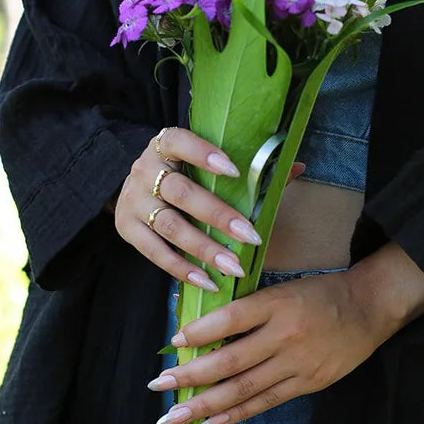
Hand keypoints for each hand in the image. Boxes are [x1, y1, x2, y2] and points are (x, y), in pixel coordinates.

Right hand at [114, 124, 304, 291]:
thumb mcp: (206, 163)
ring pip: (169, 225)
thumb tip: (297, 167)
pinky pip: (154, 252)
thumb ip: (250, 166)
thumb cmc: (184, 173)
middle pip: (180, 192)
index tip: (236, 171)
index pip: (179, 142)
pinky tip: (207, 281)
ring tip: (234, 267)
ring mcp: (132, 201)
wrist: (136, 186)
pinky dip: (181, 268)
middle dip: (217, 216)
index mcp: (164, 145)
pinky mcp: (125, 229)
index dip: (204, 155)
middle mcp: (143, 170)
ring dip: (204, 248)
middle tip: (250, 237)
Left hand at [148, 242, 423, 423]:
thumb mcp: (283, 288)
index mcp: (278, 303)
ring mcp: (297, 364)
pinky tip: (209, 422)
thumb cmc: (318, 293)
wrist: (369, 308)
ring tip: (173, 415)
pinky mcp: (307, 384)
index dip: (202, 332)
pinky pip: (265, 403)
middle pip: (232, 361)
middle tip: (158, 385)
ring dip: (205, 404)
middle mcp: (286, 335)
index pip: (233, 318)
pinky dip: (235, 414)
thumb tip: (202, 330)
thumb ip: (249, 308)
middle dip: (191, 376)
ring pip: (244, 389)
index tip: (173, 342)